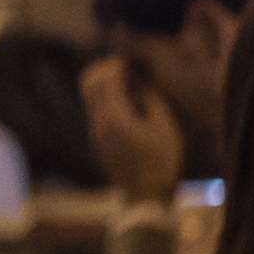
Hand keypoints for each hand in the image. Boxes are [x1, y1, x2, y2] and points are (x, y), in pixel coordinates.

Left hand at [80, 56, 184, 208]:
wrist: (145, 195)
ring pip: (89, 95)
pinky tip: (127, 98)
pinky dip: (105, 96)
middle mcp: (98, 121)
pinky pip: (95, 107)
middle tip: (125, 65)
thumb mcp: (164, 126)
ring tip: (128, 80)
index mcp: (115, 117)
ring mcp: (95, 130)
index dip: (116, 64)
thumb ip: (149, 97)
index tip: (130, 59)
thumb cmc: (162, 160)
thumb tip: (138, 77)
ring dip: (103, 82)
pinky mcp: (97, 137)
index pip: (106, 79)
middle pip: (89, 82)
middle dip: (103, 68)